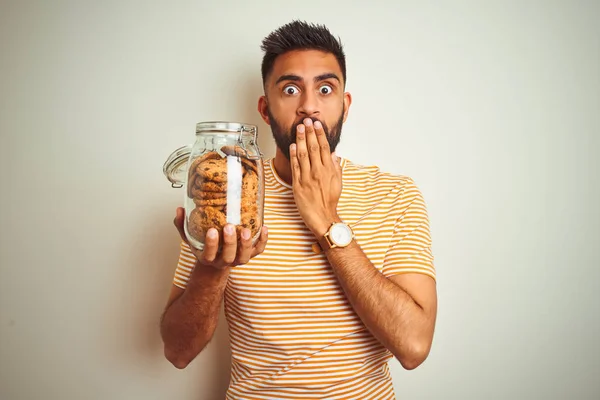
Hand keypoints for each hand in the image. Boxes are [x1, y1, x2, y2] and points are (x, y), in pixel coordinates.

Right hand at [173, 207, 267, 268]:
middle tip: (228, 226)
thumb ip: (183, 225)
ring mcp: (238, 260)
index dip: (211, 244)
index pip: (209, 254)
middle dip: (230, 242)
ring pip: (244, 257)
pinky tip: (264, 227)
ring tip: (245, 229)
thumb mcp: (191, 237)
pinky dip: (263, 240)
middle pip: (228, 256)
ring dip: (246, 243)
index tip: (211, 230)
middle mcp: (224, 261)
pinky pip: (259, 251)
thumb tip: (180, 209)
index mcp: (208, 258)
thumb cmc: (204, 246)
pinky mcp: (250, 255)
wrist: (216, 261)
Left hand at [289, 118, 342, 236]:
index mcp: (329, 170)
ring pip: (303, 155)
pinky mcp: (298, 184)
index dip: (320, 134)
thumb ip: (336, 167)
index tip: (317, 124)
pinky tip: (292, 146)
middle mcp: (318, 172)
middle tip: (306, 121)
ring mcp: (307, 178)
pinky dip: (293, 155)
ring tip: (298, 128)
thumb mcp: (338, 183)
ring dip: (300, 140)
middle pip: (313, 148)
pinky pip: (295, 167)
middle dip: (309, 133)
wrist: (323, 217)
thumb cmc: (330, 201)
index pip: (324, 147)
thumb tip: (334, 154)